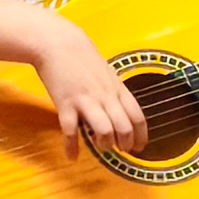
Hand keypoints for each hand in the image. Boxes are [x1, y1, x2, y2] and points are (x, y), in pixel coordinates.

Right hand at [30, 15, 147, 158]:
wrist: (58, 42)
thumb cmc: (82, 58)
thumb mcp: (107, 74)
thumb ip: (114, 93)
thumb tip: (120, 112)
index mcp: (117, 89)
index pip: (137, 117)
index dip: (141, 135)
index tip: (139, 147)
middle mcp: (105, 96)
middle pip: (124, 127)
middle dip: (125, 144)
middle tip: (121, 150)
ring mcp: (86, 100)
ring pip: (104, 130)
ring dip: (104, 144)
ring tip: (100, 147)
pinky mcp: (65, 104)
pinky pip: (71, 131)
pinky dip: (72, 147)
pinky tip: (72, 156)